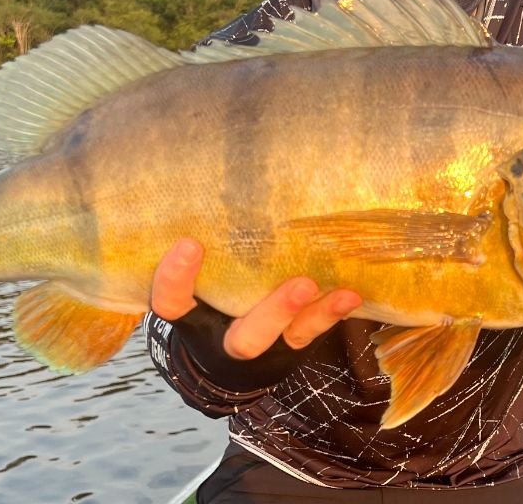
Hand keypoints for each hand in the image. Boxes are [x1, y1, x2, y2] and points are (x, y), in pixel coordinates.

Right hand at [150, 238, 361, 359]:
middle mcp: (226, 336)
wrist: (224, 353)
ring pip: (284, 337)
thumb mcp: (199, 270)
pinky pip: (310, 331)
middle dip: (273, 311)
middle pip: (245, 337)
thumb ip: (206, 241)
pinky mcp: (289, 343)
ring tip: (330, 289)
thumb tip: (218, 170)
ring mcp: (262, 343)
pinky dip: (331, 312)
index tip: (188, 243)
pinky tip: (350, 294)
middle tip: (301, 284)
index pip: (172, 303)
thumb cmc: (209, 288)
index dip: (175, 279)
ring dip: (310, 313)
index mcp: (192, 317)